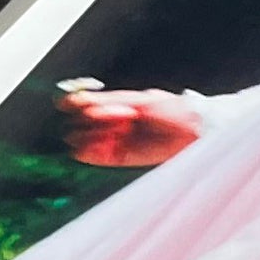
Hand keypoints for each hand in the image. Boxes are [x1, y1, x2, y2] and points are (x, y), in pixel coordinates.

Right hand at [58, 88, 201, 167]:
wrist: (196, 130)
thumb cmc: (173, 111)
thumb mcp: (142, 104)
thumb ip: (117, 107)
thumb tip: (92, 109)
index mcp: (128, 104)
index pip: (99, 104)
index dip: (81, 103)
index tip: (63, 103)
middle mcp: (126, 122)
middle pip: (98, 124)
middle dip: (84, 125)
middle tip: (72, 127)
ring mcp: (129, 139)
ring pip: (103, 141)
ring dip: (87, 142)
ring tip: (73, 142)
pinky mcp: (133, 157)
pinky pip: (111, 157)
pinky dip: (97, 156)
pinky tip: (83, 154)